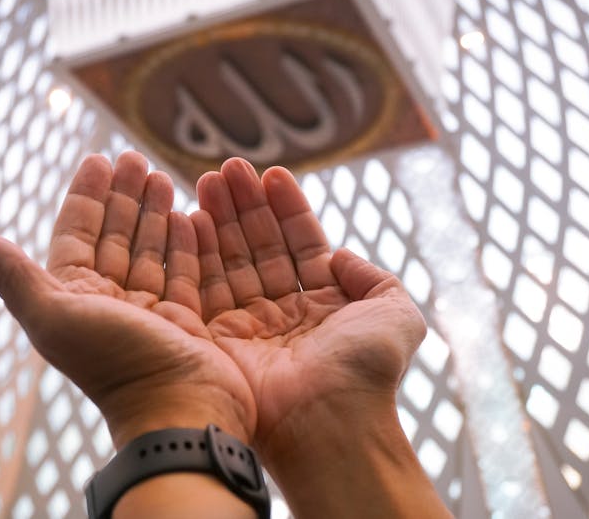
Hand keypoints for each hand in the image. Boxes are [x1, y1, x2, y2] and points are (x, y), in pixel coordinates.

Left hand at [0, 152, 255, 446]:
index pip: (78, 232)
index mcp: (74, 296)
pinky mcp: (185, 321)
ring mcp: (149, 312)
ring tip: (163, 176)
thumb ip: (8, 271)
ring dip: (155, 213)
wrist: (176, 411)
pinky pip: (183, 272)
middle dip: (125, 196)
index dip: (87, 195)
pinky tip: (190, 216)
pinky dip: (184, 244)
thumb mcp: (51, 313)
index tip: (98, 157)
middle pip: (116, 236)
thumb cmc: (114, 362)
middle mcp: (109, 302)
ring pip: (150, 250)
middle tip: (136, 157)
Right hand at [194, 158, 427, 460]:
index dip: (287, 208)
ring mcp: (250, 326)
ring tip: (207, 178)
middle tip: (227, 167)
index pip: (301, 244)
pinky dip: (198, 251)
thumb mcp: (396, 313)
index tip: (271, 173)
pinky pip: (205, 287)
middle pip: (260, 246)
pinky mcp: (218, 340)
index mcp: (324, 306)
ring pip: (231, 260)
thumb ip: (375, 278)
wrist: (331, 420)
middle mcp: (285, 313)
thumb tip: (342, 256)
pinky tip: (192, 216)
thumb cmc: (368, 369)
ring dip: (219, 217)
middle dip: (245, 205)